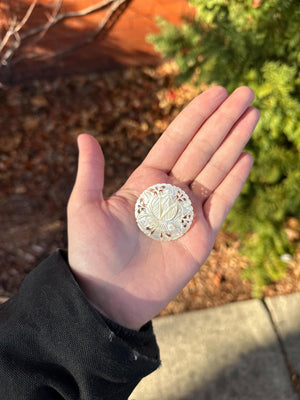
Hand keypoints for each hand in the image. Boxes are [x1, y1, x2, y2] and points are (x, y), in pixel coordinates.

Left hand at [67, 86, 258, 329]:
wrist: (109, 298)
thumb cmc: (92, 254)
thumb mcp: (85, 208)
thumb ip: (91, 172)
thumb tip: (84, 134)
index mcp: (145, 181)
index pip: (176, 140)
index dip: (196, 115)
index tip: (215, 91)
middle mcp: (170, 193)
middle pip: (202, 148)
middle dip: (223, 120)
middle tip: (245, 92)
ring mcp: (189, 213)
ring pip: (216, 170)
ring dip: (234, 141)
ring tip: (252, 114)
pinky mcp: (202, 237)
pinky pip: (222, 203)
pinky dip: (235, 181)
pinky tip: (246, 157)